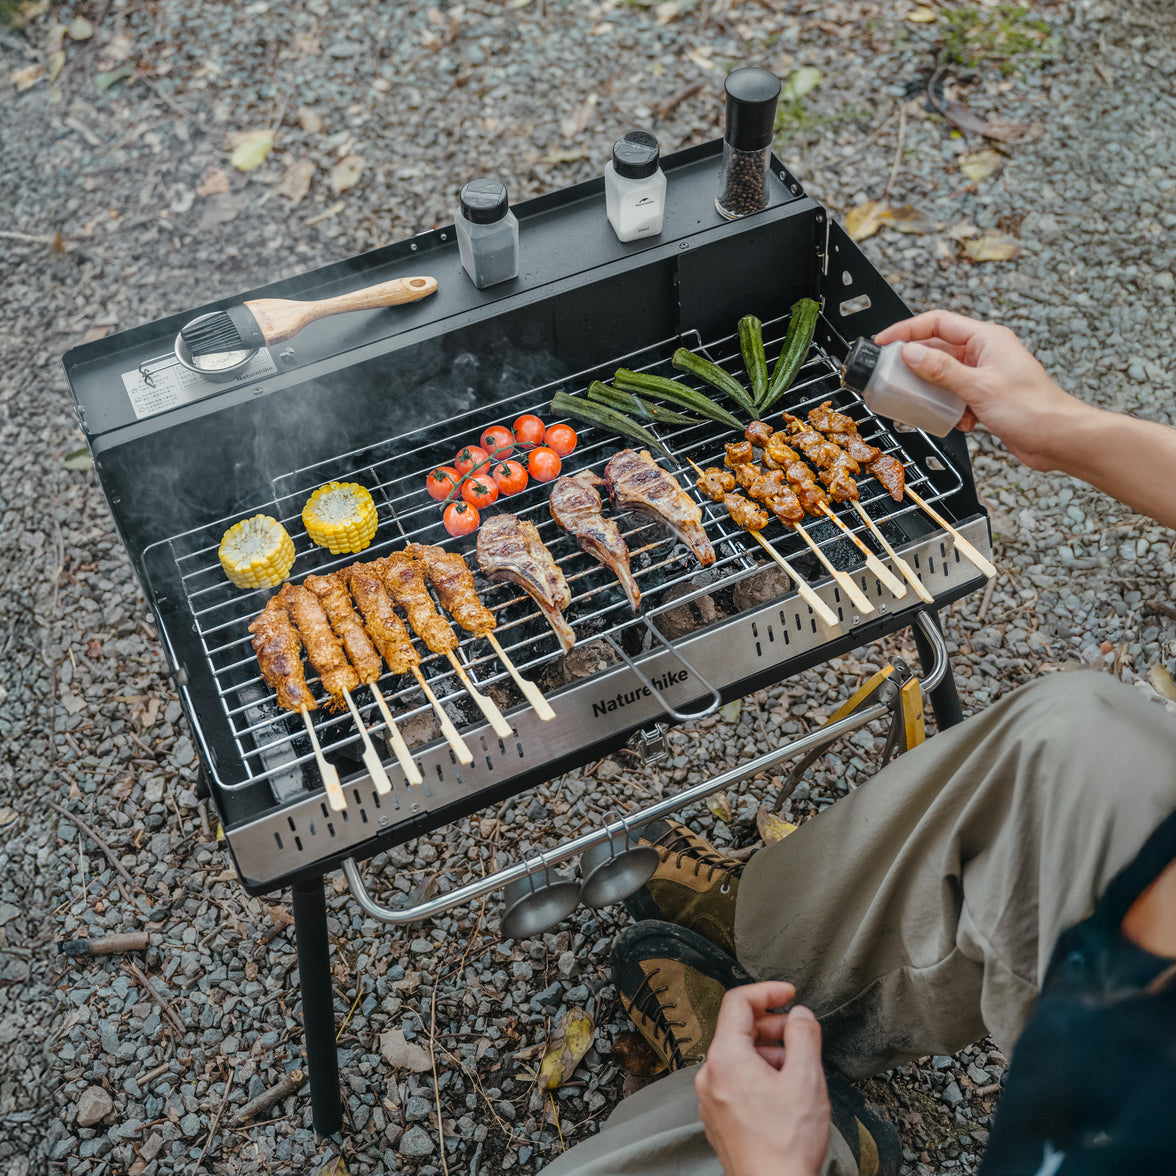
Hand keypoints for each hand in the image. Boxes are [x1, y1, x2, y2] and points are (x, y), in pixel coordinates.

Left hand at [694, 982, 829, 1175]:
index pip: (737, 1002)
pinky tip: (782, 1092)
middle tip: (799, 1034)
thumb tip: (800, 1015)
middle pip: (737, 1029)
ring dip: (767, 1052)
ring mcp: (711, 1098)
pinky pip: (735, 1080)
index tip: (788, 993)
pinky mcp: (718, 1117)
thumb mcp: (806, 1079)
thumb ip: (803, 1036)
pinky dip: (758, 1074)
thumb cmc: (786, 1145)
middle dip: (771, 1025)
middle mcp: (710, 1075)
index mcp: (726, 1058)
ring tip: (796, 1069)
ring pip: (738, 1057)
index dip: (766, 991)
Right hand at [874, 310, 1095, 471]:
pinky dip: (949, 409)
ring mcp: (984, 375)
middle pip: (937, 348)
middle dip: (915, 363)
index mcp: (987, 339)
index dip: (907, 330)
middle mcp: (985, 353)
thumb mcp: (979, 387)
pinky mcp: (985, 397)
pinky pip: (954, 396)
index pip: (938, 322)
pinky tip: (958, 420)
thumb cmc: (1033, 408)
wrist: (1059, 438)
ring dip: (932, 390)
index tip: (883, 342)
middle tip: (892, 375)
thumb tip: (910, 353)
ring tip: (921, 401)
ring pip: (943, 375)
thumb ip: (942, 369)